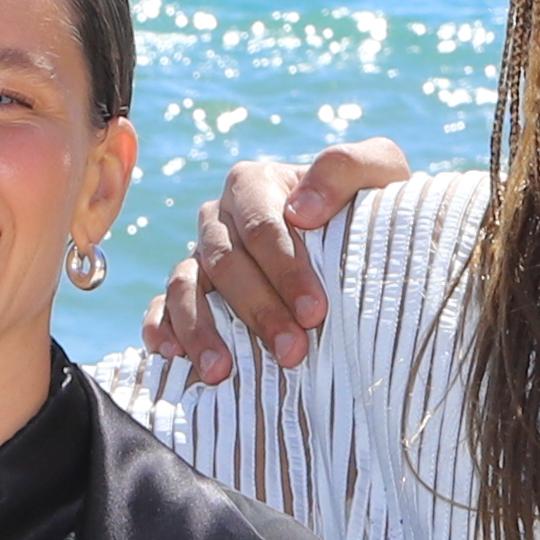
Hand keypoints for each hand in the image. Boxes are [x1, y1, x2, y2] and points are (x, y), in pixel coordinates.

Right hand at [139, 141, 413, 382]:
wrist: (362, 242)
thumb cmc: (370, 206)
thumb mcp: (379, 172)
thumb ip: (345, 168)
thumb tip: (301, 211)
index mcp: (255, 184)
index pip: (261, 226)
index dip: (285, 269)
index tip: (315, 311)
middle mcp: (220, 218)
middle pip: (225, 262)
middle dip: (258, 310)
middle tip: (293, 351)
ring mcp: (200, 255)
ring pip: (185, 285)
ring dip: (201, 329)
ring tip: (222, 371)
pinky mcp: (189, 291)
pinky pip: (162, 306)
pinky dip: (160, 326)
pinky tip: (168, 352)